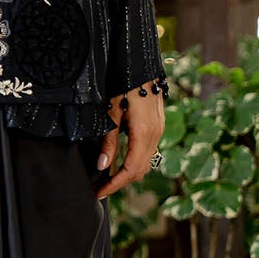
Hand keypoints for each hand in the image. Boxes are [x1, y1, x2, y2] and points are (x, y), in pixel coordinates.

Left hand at [94, 80, 165, 200]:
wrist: (141, 65)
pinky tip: (121, 161)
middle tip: (100, 188)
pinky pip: (148, 152)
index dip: (114, 185)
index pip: (131, 170)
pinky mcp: (158, 126)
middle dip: (120, 182)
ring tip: (107, 178)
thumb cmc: (123, 85)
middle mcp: (156, 135)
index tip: (99, 192)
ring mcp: (159, 131)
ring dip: (128, 173)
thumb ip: (109, 141)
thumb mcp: (111, 112)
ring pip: (146, 162)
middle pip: (140, 171)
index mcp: (144, 133)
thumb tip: (102, 166)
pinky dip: (135, 162)